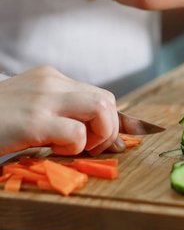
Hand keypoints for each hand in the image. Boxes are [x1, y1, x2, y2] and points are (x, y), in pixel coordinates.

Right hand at [0, 66, 120, 156]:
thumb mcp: (27, 110)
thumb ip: (57, 114)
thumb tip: (94, 137)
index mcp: (50, 78)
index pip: (99, 94)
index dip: (110, 121)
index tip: (109, 143)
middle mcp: (51, 82)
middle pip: (107, 100)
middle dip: (110, 129)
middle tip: (93, 149)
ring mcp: (44, 99)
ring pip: (102, 108)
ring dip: (100, 136)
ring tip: (79, 150)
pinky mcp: (34, 121)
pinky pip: (78, 133)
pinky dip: (75, 148)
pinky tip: (54, 151)